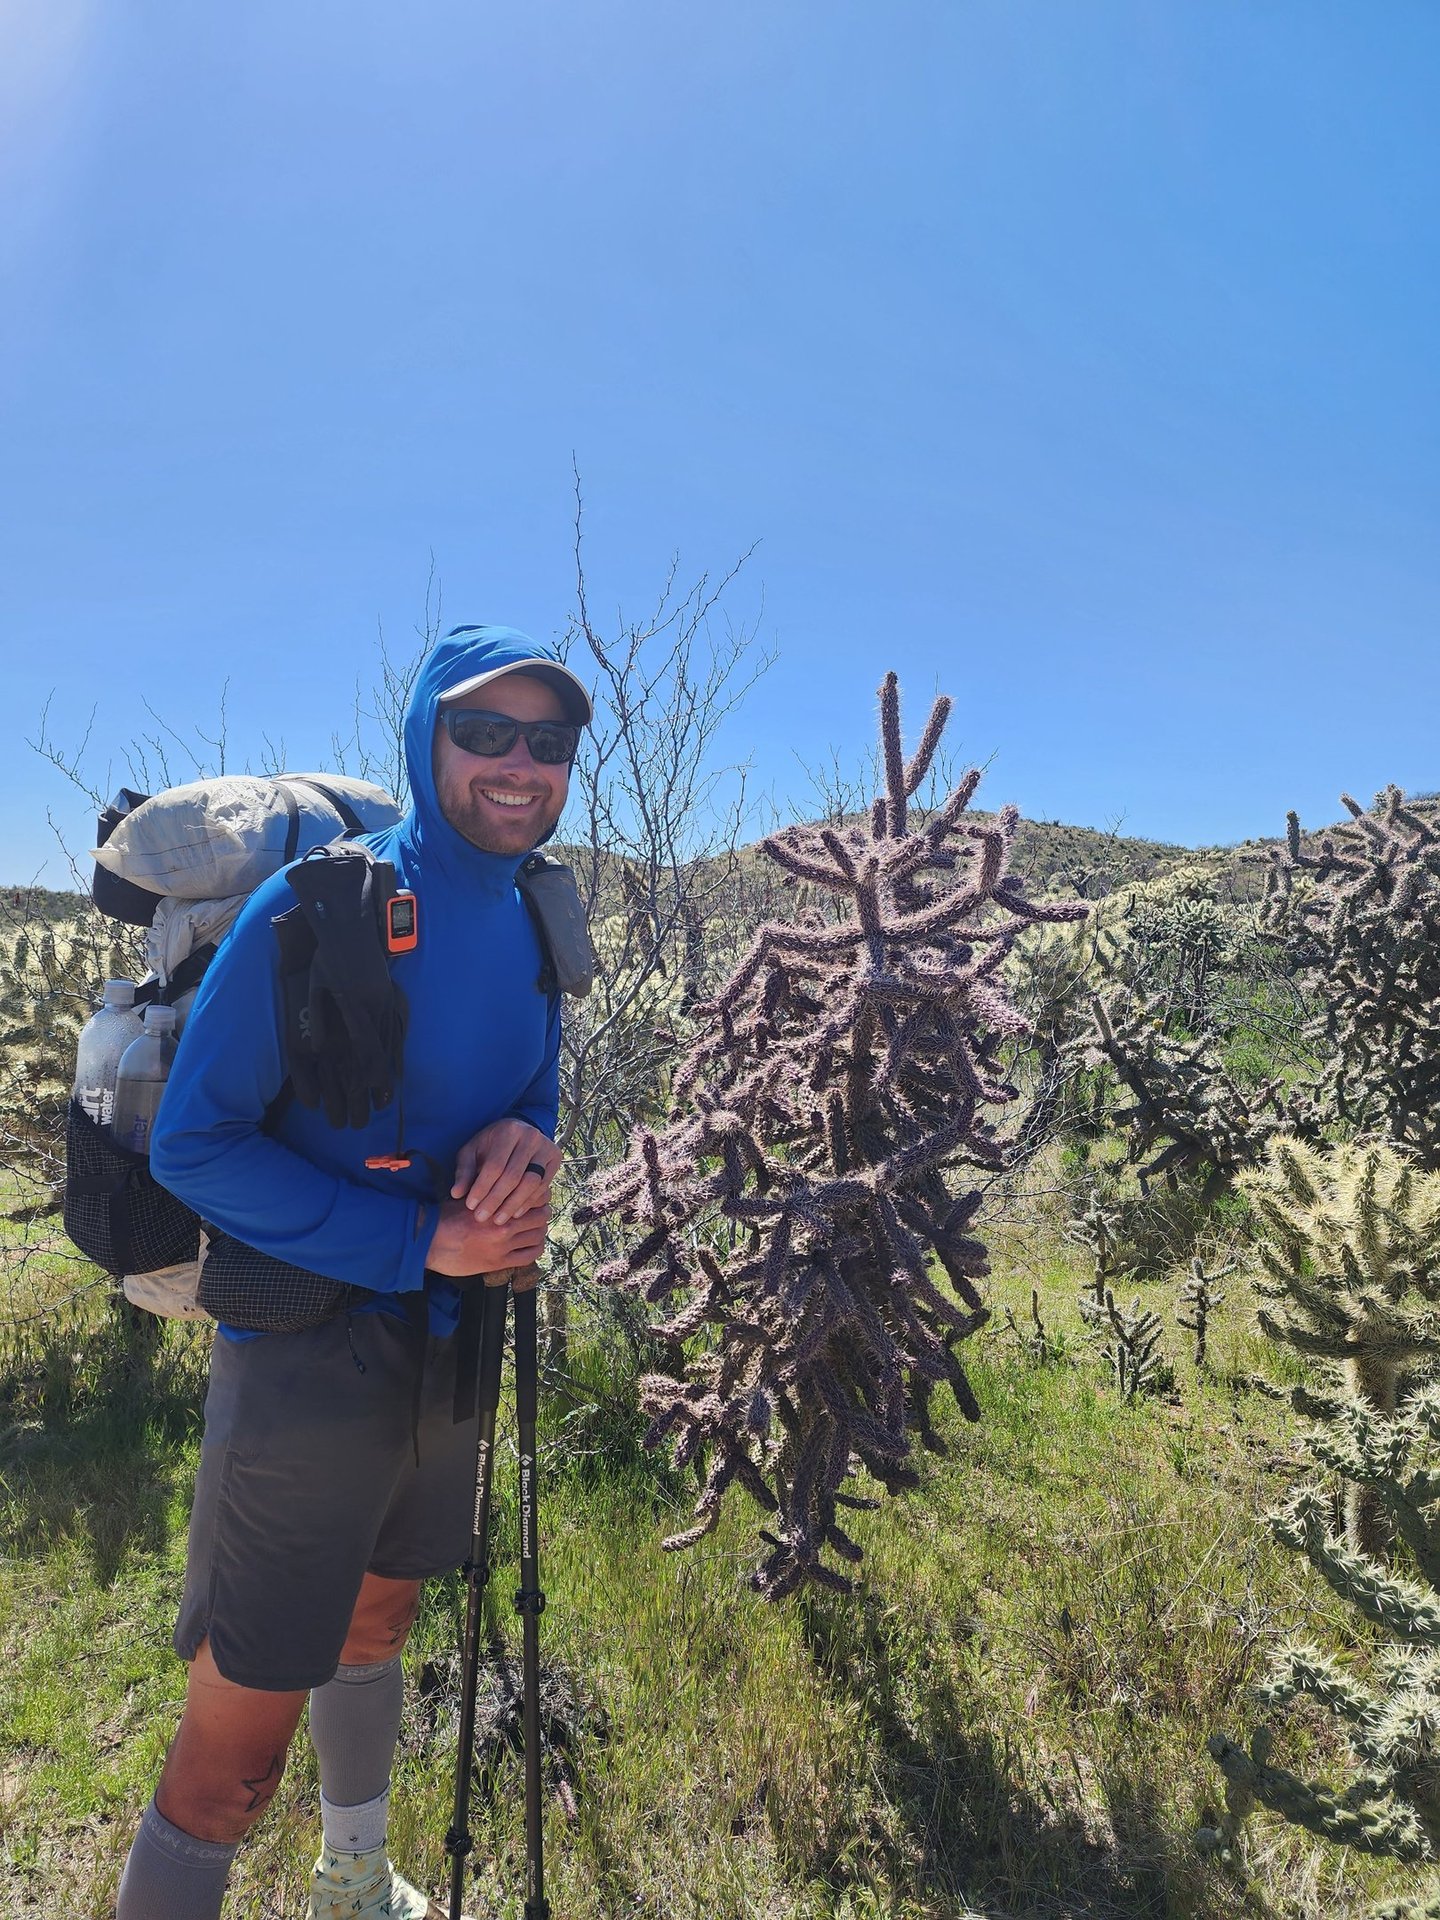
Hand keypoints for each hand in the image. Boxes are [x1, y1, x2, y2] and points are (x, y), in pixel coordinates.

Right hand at [425, 1197, 550, 1280]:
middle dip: (542, 1212)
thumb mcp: (468, 1197)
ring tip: (536, 1228)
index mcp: (496, 1203)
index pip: (531, 1195)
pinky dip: (535, 1249)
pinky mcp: (498, 1262)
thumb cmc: (444, 1217)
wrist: (428, 1242)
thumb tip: (505, 1186)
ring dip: (540, 1231)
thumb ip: (489, 1194)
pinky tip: (533, 1245)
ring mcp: (502, 1245)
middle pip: (540, 1215)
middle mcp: (503, 1223)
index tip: (538, 1196)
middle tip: (540, 1212)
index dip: (539, 1195)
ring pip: (538, 1235)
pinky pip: (529, 1256)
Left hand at [451, 1118, 560, 1224]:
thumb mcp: (472, 1151)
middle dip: (495, 1200)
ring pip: (531, 1183)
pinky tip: (515, 1213)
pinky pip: (543, 1186)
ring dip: (513, 1205)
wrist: (518, 1133)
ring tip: (498, 1220)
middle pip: (513, 1176)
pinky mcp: (556, 1159)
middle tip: (481, 1218)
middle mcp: (531, 1136)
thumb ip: (464, 1171)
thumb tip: (456, 1194)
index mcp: (508, 1130)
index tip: (470, 1206)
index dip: (482, 1188)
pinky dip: (528, 1202)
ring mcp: (546, 1147)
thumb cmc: (490, 1145)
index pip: (495, 1165)